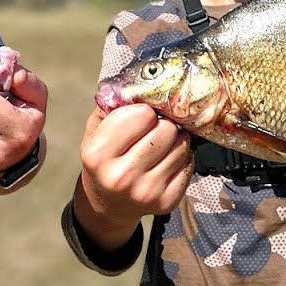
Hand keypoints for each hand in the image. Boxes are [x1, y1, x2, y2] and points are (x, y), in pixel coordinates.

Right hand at [74, 104, 193, 249]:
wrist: (107, 203)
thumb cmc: (103, 159)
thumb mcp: (95, 131)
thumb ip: (112, 106)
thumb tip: (142, 82)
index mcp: (97, 154)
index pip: (142, 114)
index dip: (144, 111)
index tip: (140, 117)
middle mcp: (121, 177)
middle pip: (166, 129)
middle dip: (163, 124)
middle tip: (154, 130)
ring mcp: (146, 192)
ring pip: (182, 145)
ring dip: (175, 140)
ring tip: (160, 145)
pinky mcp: (167, 201)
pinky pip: (190, 164)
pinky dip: (182, 158)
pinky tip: (167, 162)